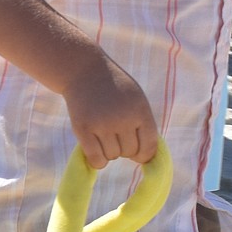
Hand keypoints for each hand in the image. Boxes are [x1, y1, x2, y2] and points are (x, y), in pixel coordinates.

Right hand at [63, 54, 158, 168]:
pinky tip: (95, 151)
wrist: (84, 70)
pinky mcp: (83, 129)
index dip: (144, 155)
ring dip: (109, 151)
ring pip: (112, 156)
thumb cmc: (114, 87)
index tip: (138, 155)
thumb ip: (142, 125)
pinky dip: (97, 161)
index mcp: (140, 111)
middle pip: (129, 152)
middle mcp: (123, 118)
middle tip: (115, 136)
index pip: (149, 146)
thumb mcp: (136, 99)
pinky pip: (96, 159)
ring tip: (104, 135)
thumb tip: (144, 159)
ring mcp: (102, 124)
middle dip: (124, 149)